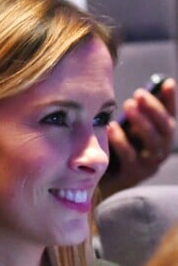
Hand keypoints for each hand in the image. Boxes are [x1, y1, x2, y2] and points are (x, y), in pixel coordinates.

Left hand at [101, 78, 175, 197]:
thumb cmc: (109, 151)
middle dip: (154, 109)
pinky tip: (111, 127)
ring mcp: (148, 166)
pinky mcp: (132, 176)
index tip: (167, 82)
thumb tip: (136, 93)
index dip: (170, 101)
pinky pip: (130, 157)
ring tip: (128, 105)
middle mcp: (159, 153)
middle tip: (138, 94)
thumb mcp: (123, 131)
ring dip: (142, 121)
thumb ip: (132, 117)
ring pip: (153, 142)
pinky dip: (121, 140)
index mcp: (160, 140)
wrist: (95, 183)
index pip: (170, 118)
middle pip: (165, 129)